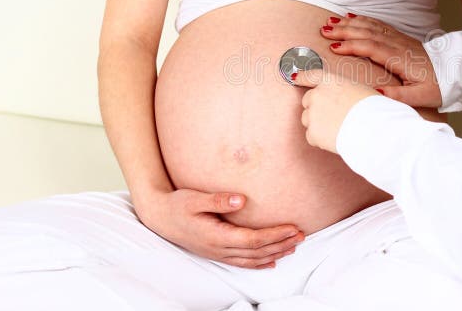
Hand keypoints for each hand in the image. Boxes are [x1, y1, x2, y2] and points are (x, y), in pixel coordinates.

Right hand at [134, 188, 304, 268]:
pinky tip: (272, 261)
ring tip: (294, 246)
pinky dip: (260, 263)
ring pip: (252, 259)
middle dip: (281, 244)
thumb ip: (218, 199)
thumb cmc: (177, 205)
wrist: (159, 217)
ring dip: (275, 253)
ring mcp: (218, 253)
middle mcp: (219, 249)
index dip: (275, 236)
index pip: (253, 240)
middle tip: (302, 235)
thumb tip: (242, 200)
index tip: (293, 228)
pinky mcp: (216, 252)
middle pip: (257, 252)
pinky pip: (242, 263)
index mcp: (216, 236)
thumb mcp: (195, 198)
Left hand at [292, 69, 378, 152]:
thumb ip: (346, 92)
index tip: (294, 77)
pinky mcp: (312, 133)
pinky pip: (312, 137)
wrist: (373, 129)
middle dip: (316, 108)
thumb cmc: (373, 110)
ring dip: (318, 124)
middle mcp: (318, 95)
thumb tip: (347, 98)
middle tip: (333, 116)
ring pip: (308, 120)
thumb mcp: (361, 90)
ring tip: (337, 128)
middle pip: (308, 101)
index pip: (311, 76)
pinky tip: (335, 138)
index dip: (302, 77)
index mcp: (331, 81)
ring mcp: (313, 114)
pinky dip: (321, 139)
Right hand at [321, 14, 442, 107]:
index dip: (352, 46)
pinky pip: (378, 25)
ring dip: (350, 24)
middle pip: (367, 34)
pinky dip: (363, 20)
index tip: (334, 47)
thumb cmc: (438, 86)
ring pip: (371, 27)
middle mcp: (397, 45)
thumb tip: (377, 92)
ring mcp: (399, 39)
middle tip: (324, 30)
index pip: (371, 48)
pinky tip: (352, 17)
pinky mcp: (400, 38)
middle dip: (344, 31)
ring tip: (331, 22)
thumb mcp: (421, 96)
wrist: (455, 71)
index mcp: (400, 59)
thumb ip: (399, 96)